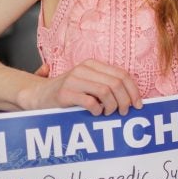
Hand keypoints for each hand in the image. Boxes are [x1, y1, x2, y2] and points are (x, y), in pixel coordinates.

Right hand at [18, 59, 141, 115]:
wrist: (38, 96)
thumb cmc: (69, 93)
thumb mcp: (89, 83)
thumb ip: (107, 85)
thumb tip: (133, 99)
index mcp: (93, 64)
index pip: (123, 75)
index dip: (134, 91)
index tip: (138, 105)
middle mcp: (84, 69)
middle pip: (116, 83)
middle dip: (125, 100)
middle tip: (123, 112)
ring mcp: (73, 80)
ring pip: (106, 91)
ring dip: (112, 106)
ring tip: (108, 113)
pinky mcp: (65, 93)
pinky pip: (90, 102)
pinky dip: (97, 110)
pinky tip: (95, 113)